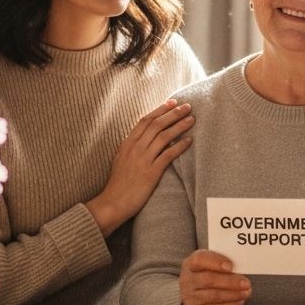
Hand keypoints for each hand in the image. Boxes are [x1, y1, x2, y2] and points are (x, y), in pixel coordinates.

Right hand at [86, 100, 193, 236]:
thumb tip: (144, 137)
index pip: (146, 120)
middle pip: (157, 124)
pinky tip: (189, 141)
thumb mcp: (121, 159)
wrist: (113, 202)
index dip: (160, 110)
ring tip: (191, 119)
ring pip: (164, 136)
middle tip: (188, 106)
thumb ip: (132, 147)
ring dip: (180, 126)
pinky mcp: (151, 172)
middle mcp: (135, 148)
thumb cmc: (118, 183)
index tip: (172, 102)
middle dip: (174, 113)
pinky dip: (180, 146)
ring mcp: (143, 159)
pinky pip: (168, 155)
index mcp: (128, 143)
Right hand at [179, 250, 250, 304]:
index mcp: (190, 264)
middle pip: (208, 280)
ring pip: (213, 296)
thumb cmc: (207, 277)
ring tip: (247, 292)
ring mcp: (189, 297)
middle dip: (230, 281)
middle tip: (246, 283)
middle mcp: (187, 280)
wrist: (194, 299)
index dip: (215, 262)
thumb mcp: (209, 267)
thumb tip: (241, 268)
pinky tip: (240, 302)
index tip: (230, 266)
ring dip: (233, 294)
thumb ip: (221, 265)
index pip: (199, 259)